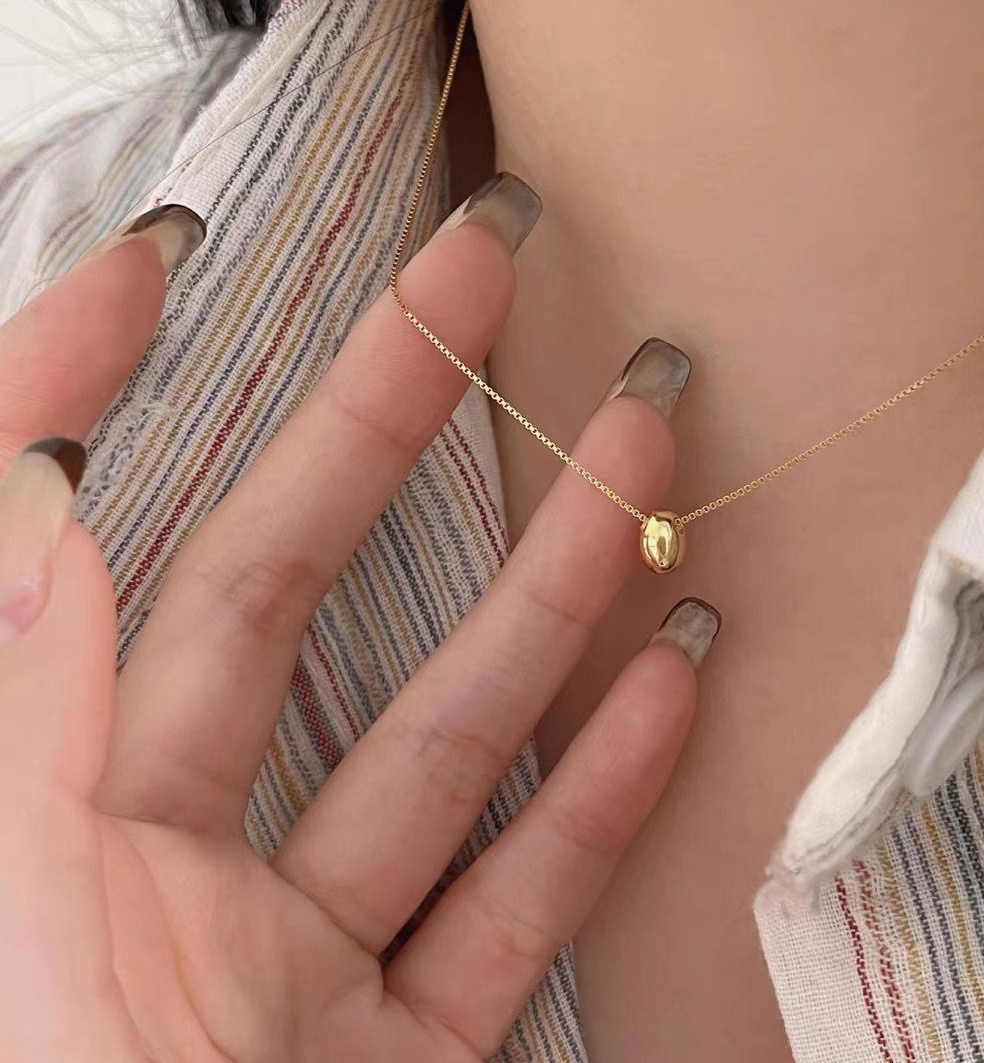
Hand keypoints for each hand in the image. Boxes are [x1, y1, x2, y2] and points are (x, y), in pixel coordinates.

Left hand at [0, 186, 716, 1061]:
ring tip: (644, 454)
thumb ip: (23, 718)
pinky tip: (668, 681)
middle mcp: (137, 878)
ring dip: (548, 586)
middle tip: (477, 275)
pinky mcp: (390, 1056)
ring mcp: (278, 968)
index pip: (46, 553)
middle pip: (282, 586)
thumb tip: (29, 486)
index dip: (70, 381)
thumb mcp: (28, 959)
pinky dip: (589, 790)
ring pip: (434, 731)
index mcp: (28, 839)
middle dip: (389, 416)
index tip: (162, 252)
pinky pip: (502, 898)